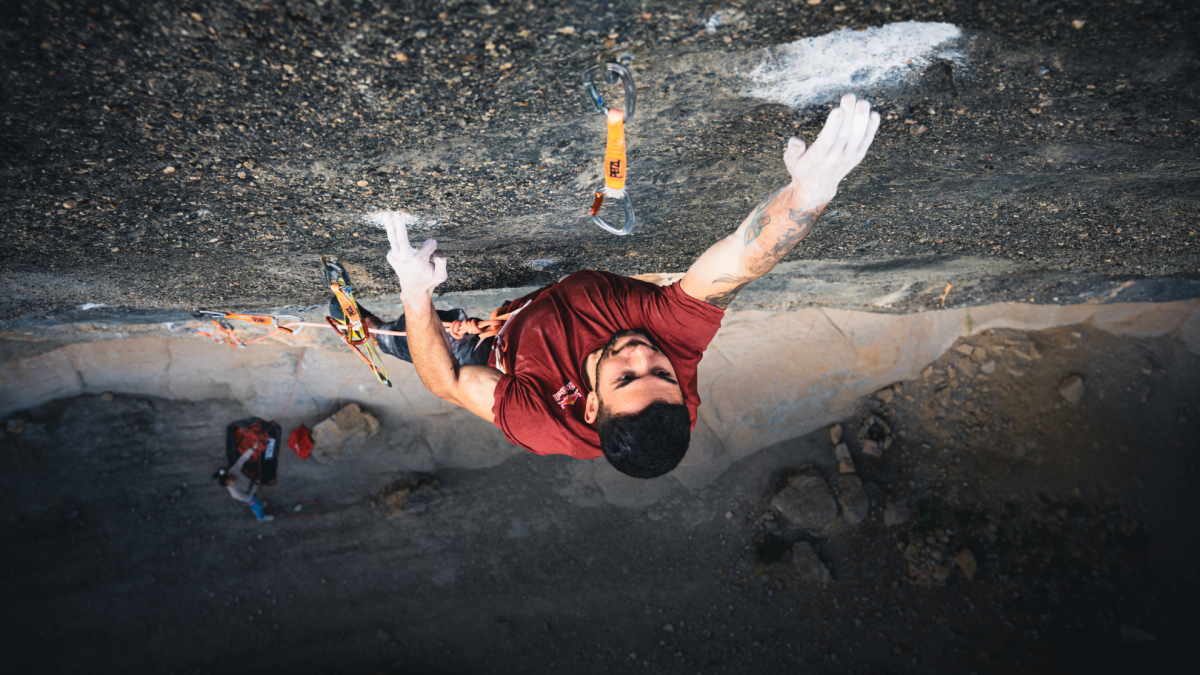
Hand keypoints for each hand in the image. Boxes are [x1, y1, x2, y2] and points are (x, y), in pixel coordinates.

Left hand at [373, 211, 446, 301]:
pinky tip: (398, 234)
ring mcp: (396, 258)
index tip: (433, 250)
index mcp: (419, 261)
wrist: (413, 290)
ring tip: (388, 213)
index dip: (432, 245)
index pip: (429, 244)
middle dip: (400, 225)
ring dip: (390, 225)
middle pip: (401, 239)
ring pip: (393, 238)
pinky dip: (395, 235)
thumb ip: (442, 263)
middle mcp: (406, 258)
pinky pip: (394, 243)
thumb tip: (437, 250)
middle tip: (398, 213)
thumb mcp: (441, 276)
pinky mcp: (391, 256)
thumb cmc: (429, 280)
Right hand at [784, 93, 879, 208]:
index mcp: (816, 159)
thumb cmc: (802, 169)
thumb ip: (793, 150)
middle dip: (848, 115)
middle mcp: (834, 159)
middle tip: (849, 96)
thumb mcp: (791, 162)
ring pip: (857, 138)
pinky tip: (874, 115)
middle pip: (844, 135)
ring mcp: (847, 159)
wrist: (817, 189)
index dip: (833, 126)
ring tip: (863, 102)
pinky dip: (871, 129)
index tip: (837, 110)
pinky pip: (866, 142)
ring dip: (861, 119)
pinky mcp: (856, 157)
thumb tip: (795, 141)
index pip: (826, 142)